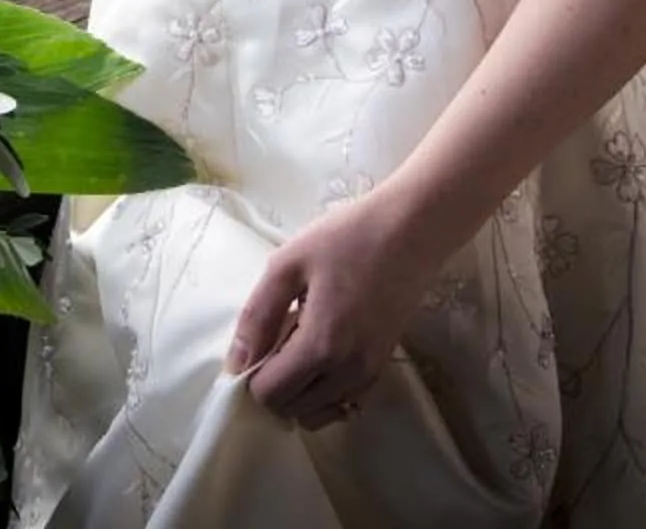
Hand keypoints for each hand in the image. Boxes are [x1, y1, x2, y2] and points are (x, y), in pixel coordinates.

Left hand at [227, 188, 438, 430]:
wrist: (410, 231)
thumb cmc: (345, 239)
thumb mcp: (286, 266)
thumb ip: (257, 317)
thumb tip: (235, 365)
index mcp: (321, 347)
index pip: (270, 395)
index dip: (251, 375)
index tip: (255, 342)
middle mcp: (348, 373)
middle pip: (292, 410)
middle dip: (273, 383)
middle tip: (275, 337)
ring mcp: (369, 375)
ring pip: (318, 413)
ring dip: (297, 390)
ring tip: (296, 343)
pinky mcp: (382, 368)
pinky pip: (343, 403)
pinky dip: (323, 392)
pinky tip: (319, 353)